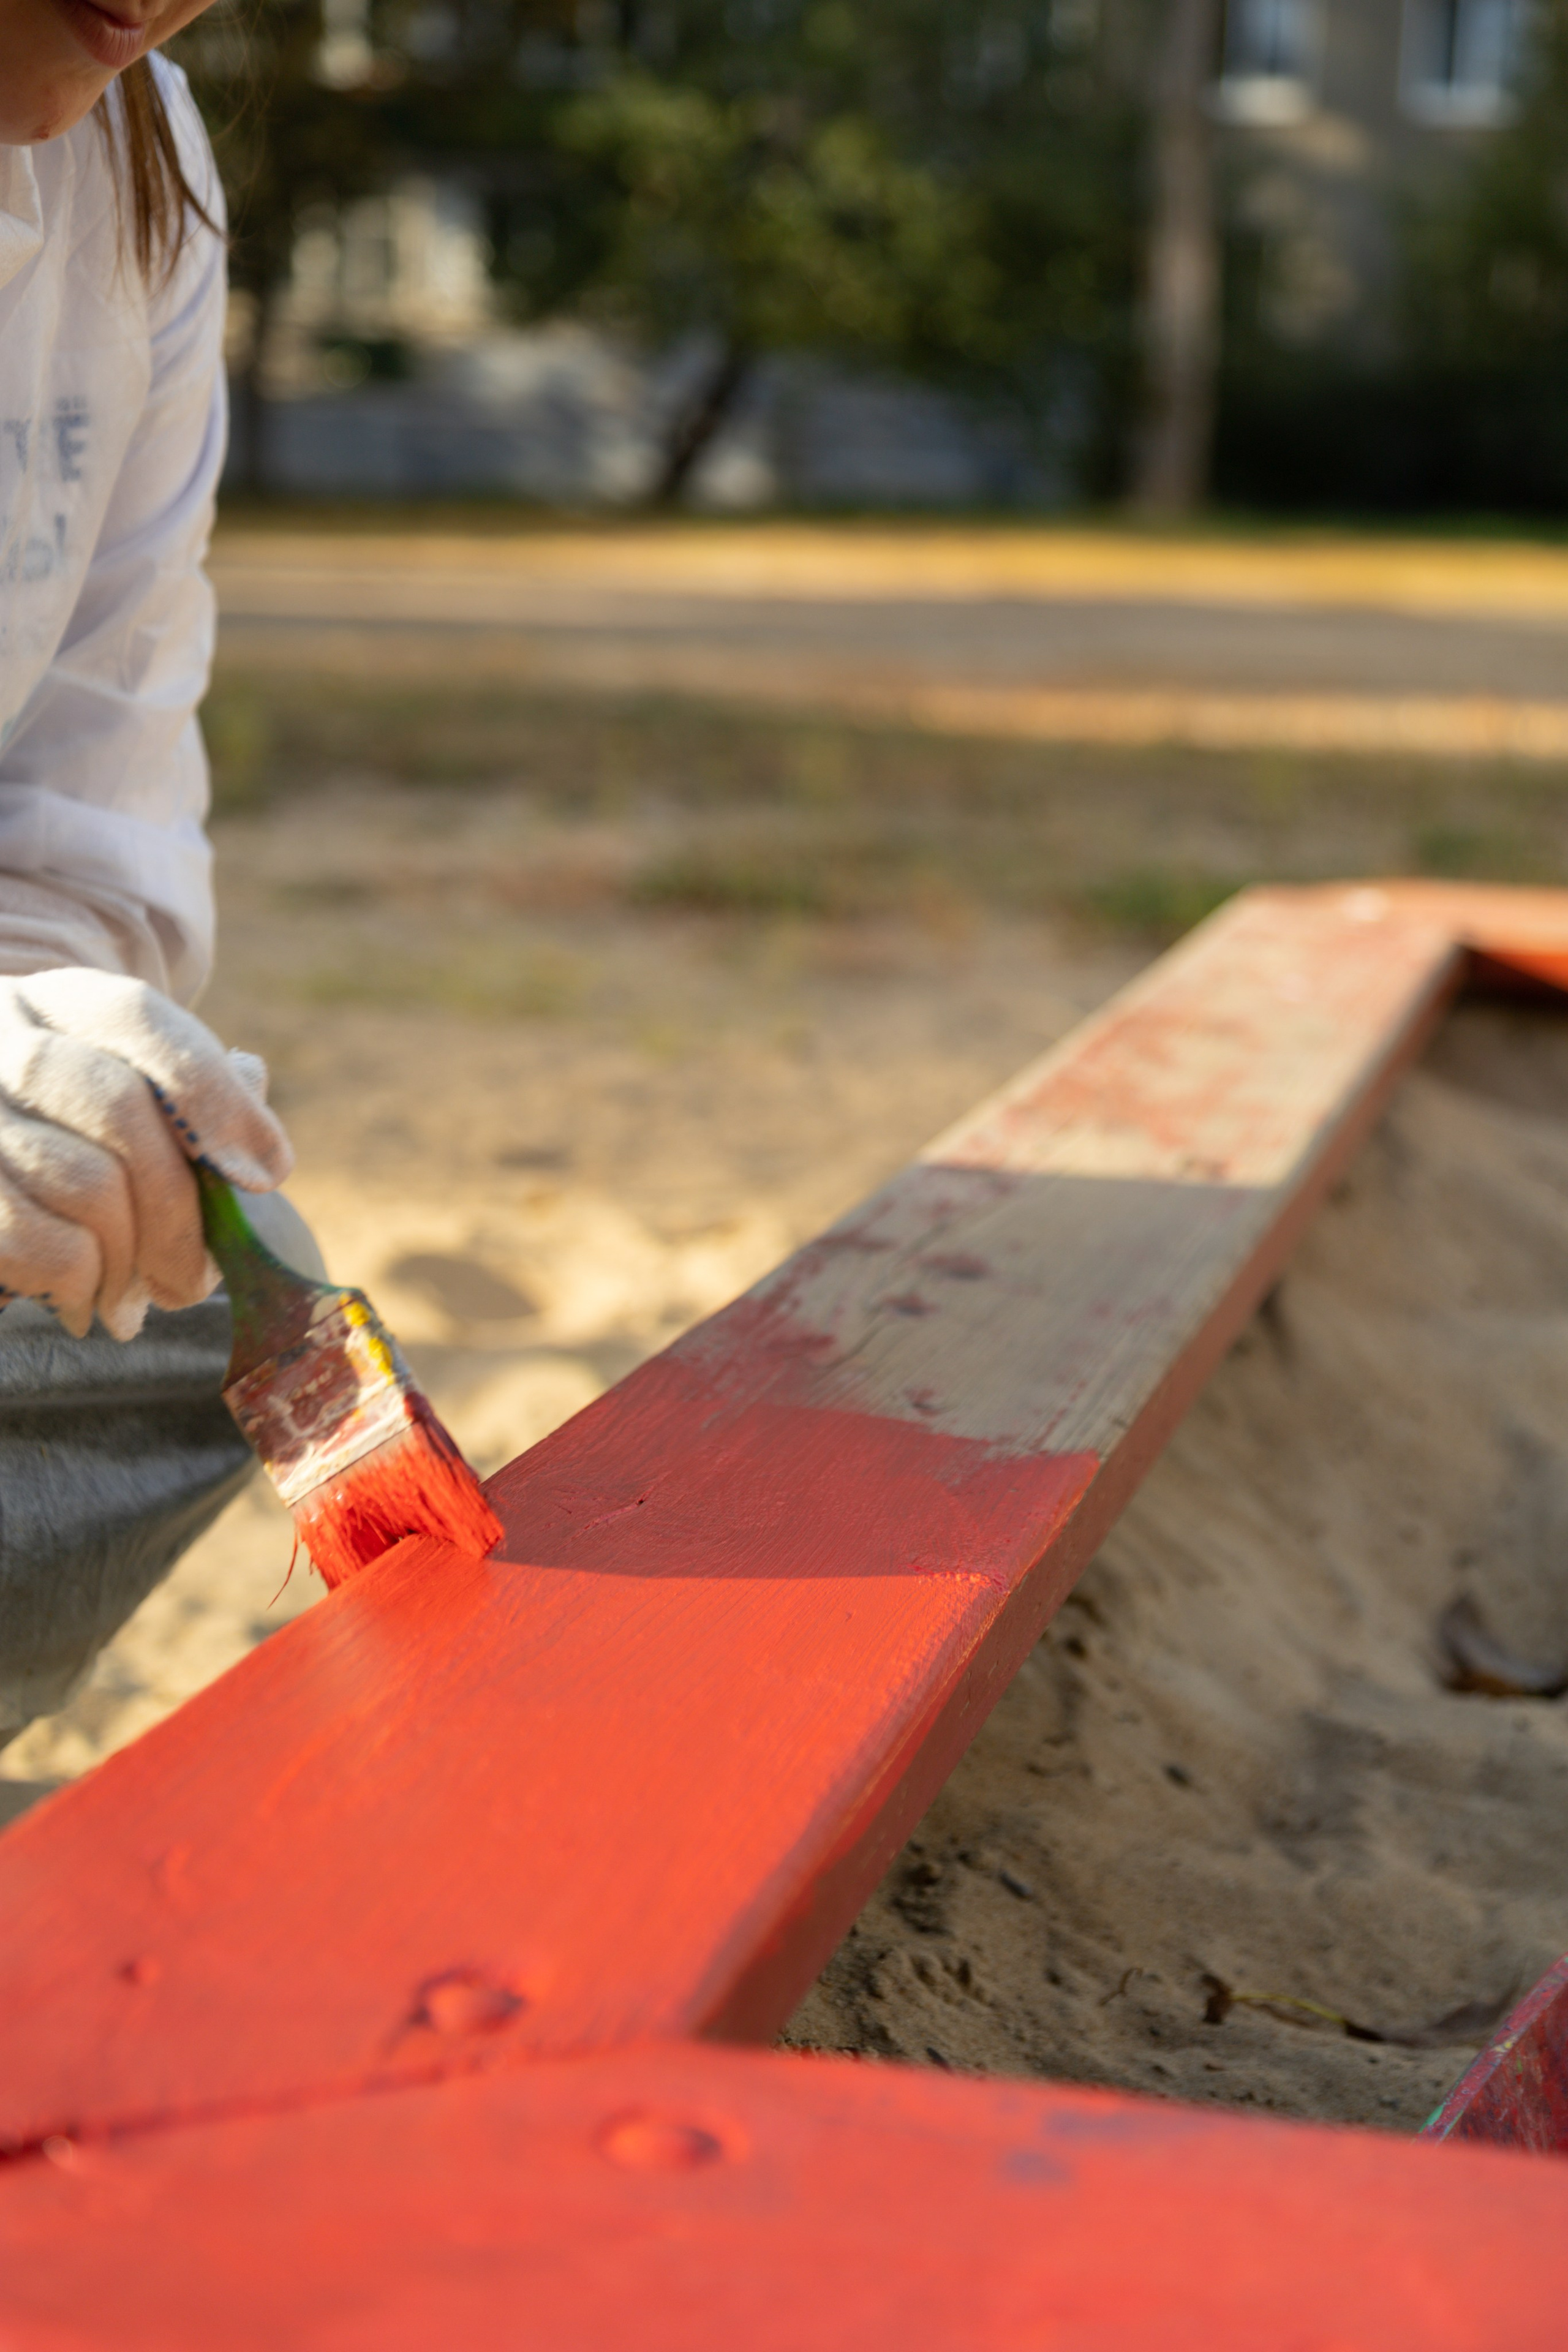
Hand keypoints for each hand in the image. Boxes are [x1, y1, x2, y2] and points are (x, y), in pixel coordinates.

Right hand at [0, 969, 292, 1339]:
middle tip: (194, 1279)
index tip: (269, 1175)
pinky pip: (34, 1241)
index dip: (213, 1096)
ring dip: (131, 1260)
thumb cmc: (67, 1145)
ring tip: (137, 1298)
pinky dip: (77, 1283)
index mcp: (56, 1005)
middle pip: (120, 1107)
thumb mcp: (125, 1100)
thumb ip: (193, 1102)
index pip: (138, 1019)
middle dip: (180, 1210)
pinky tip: (82, 1303)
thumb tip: (259, 1135)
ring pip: (85, 1184)